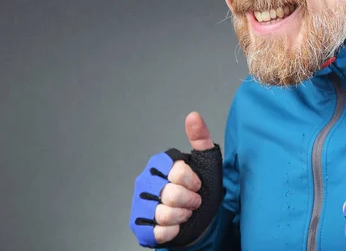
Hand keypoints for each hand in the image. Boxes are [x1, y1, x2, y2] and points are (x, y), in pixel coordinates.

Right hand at [130, 112, 222, 248]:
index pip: (176, 171)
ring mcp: (139, 203)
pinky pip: (158, 231)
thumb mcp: (207, 161)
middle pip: (170, 194)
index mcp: (159, 163)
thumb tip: (193, 115)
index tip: (197, 184)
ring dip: (182, 216)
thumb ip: (200, 138)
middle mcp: (145, 180)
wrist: (201, 218)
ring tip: (184, 212)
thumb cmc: (202, 188)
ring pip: (163, 213)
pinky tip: (175, 225)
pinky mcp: (139, 224)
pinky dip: (172, 231)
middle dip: (189, 200)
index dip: (192, 181)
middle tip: (193, 201)